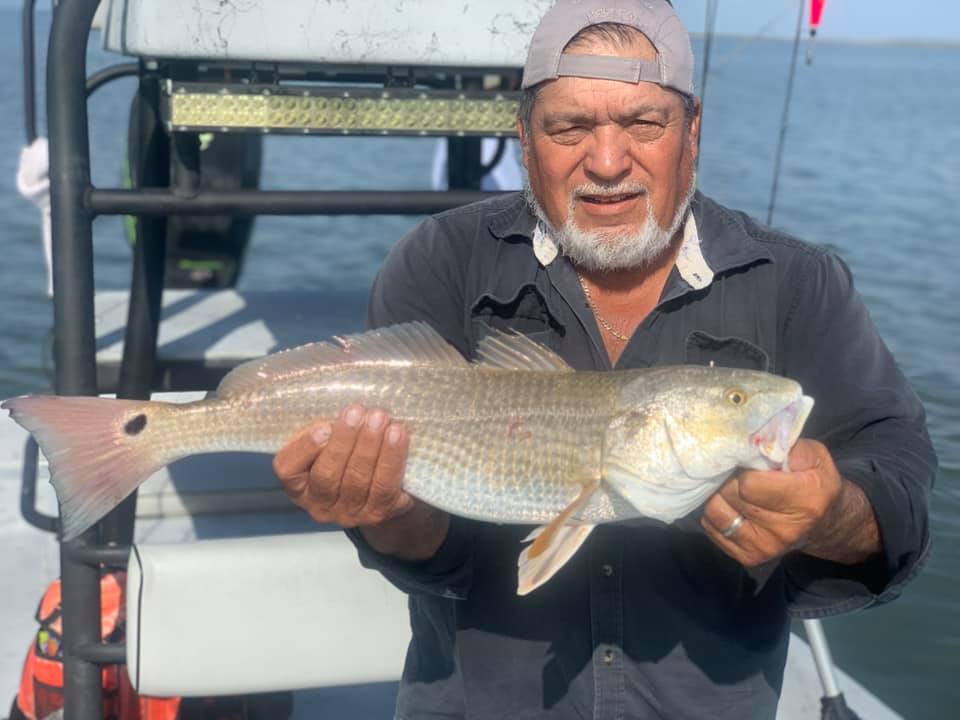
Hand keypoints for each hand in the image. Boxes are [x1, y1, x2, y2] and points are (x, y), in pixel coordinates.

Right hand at [273, 404, 413, 527]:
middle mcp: (319, 504)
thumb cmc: (349, 454)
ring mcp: (349, 514)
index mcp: (298, 484)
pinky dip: (391, 458)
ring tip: (379, 417)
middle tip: (357, 411)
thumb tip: (337, 396)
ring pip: (357, 479)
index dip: (304, 448)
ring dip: (370, 445)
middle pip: (327, 474)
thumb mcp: (330, 441)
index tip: (323, 427)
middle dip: (344, 440)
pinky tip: (397, 434)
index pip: (287, 469)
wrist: (385, 489)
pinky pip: (385, 486)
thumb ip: (326, 426)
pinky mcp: (378, 513)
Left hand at [701, 439, 853, 566]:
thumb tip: (756, 443)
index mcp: (804, 501)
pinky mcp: (749, 558)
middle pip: (729, 496)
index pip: (748, 483)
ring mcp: (764, 548)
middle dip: (728, 480)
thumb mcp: (814, 457)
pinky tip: (731, 506)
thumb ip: (787, 446)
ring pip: (714, 513)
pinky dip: (716, 514)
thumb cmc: (814, 482)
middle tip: (736, 473)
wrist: (823, 523)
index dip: (742, 468)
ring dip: (718, 496)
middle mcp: (784, 530)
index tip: (745, 462)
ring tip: (731, 489)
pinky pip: (712, 529)